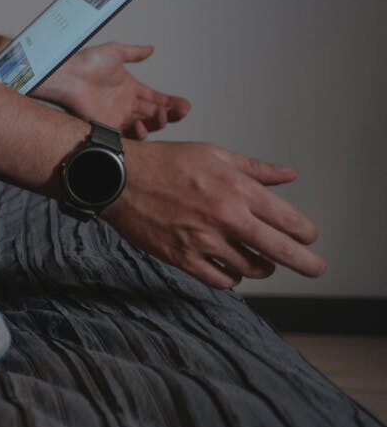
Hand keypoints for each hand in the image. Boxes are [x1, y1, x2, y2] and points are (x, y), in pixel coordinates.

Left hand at [36, 42, 189, 138]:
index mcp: (130, 88)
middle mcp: (126, 104)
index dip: (172, 103)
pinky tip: (141, 124)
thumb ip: (134, 53)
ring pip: (146, 126)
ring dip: (158, 123)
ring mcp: (118, 116)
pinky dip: (139, 133)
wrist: (69, 75)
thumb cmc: (87, 63)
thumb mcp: (115, 52)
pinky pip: (128, 136)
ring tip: (160, 115)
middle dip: (171, 114)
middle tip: (180, 111)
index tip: (184, 105)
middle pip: (156, 114)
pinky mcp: (108, 126)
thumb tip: (151, 48)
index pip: (157, 98)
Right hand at [103, 140, 324, 288]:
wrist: (119, 178)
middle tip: (315, 269)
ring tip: (259, 262)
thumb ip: (255, 169)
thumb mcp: (214, 154)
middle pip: (281, 252)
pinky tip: (229, 268)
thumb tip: (289, 175)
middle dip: (306, 264)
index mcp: (237, 189)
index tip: (307, 236)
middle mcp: (226, 217)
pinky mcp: (183, 257)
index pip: (289, 220)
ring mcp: (204, 240)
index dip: (306, 232)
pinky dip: (231, 278)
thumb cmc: (164, 163)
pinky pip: (221, 280)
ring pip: (252, 269)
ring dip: (261, 267)